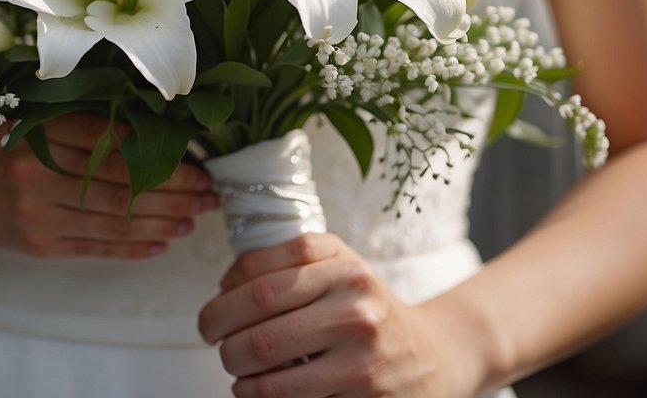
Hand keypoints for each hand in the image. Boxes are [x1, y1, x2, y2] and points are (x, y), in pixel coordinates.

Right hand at [0, 112, 218, 258]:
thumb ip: (82, 117)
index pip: (112, 143)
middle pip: (120, 182)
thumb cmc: (3, 140)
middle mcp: (35, 171)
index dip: (161, 155)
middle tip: (210, 193)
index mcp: (38, 128)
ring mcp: (35, 211)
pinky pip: (94, 247)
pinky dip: (132, 246)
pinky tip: (163, 241)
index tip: (199, 162)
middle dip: (174, 191)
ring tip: (195, 218)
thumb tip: (156, 122)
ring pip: (113, 217)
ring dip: (162, 220)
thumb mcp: (33, 114)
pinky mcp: (36, 244)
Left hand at [197, 234, 479, 397]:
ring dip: (239, 375)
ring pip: (270, 368)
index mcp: (342, 264)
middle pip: (258, 318)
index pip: (260, 272)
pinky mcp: (363, 394)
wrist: (434, 355)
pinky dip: (261, 397)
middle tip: (216, 344)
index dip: (223, 295)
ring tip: (238, 372)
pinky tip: (259, 391)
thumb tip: (225, 286)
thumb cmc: (370, 310)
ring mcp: (361, 352)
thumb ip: (288, 263)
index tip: (212, 313)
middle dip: (222, 337)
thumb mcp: (340, 268)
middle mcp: (354, 303)